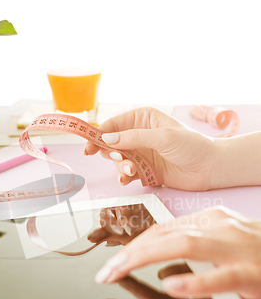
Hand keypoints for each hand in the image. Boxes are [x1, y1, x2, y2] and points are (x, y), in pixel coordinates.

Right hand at [85, 106, 218, 190]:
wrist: (210, 168)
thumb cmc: (191, 146)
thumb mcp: (162, 138)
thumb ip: (133, 138)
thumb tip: (107, 140)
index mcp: (142, 119)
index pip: (112, 125)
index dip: (98, 136)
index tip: (88, 148)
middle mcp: (139, 134)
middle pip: (111, 144)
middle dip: (111, 154)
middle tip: (121, 160)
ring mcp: (141, 153)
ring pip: (118, 160)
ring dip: (120, 166)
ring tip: (132, 171)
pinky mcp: (145, 169)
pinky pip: (126, 173)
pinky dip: (124, 177)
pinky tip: (128, 179)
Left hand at [95, 207, 260, 298]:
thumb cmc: (259, 250)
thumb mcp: (224, 240)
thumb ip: (194, 243)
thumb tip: (159, 259)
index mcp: (211, 220)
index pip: (162, 229)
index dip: (133, 244)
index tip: (113, 261)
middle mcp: (219, 228)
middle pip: (165, 235)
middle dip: (130, 253)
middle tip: (105, 272)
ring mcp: (236, 248)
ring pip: (184, 246)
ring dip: (145, 258)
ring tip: (119, 272)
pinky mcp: (251, 272)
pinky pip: (220, 276)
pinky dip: (194, 281)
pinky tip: (171, 286)